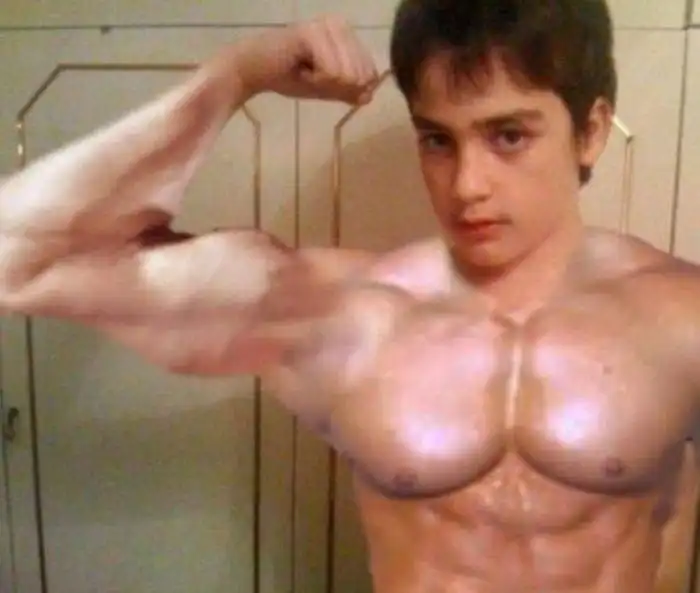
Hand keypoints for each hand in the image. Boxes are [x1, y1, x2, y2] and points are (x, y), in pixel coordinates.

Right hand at [234, 16, 379, 104]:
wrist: (253, 70)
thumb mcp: (325, 88)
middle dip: (335, 86)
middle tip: (310, 74)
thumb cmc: (287, 76)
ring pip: (348, 75)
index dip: (346, 88)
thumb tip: (369, 97)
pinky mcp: (313, 33)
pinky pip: (332, 72)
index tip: (320, 79)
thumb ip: (348, 91)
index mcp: (347, 34)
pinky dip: (315, 80)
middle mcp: (341, 24)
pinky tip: (299, 69)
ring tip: (304, 70)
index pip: (370, 73)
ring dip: (323, 83)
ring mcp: (327, 26)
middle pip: (361, 76)